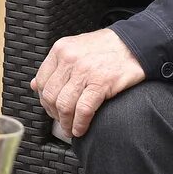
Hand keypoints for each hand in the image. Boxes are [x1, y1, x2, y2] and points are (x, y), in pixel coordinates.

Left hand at [31, 27, 145, 137]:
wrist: (136, 44)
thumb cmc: (107, 48)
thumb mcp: (75, 48)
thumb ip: (56, 66)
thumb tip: (35, 85)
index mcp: (61, 50)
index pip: (41, 80)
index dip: (44, 100)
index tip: (51, 108)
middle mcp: (69, 59)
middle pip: (51, 95)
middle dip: (54, 114)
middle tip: (61, 121)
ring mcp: (84, 71)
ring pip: (64, 105)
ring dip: (66, 123)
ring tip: (70, 129)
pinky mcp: (101, 83)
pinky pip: (83, 110)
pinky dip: (80, 123)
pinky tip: (81, 129)